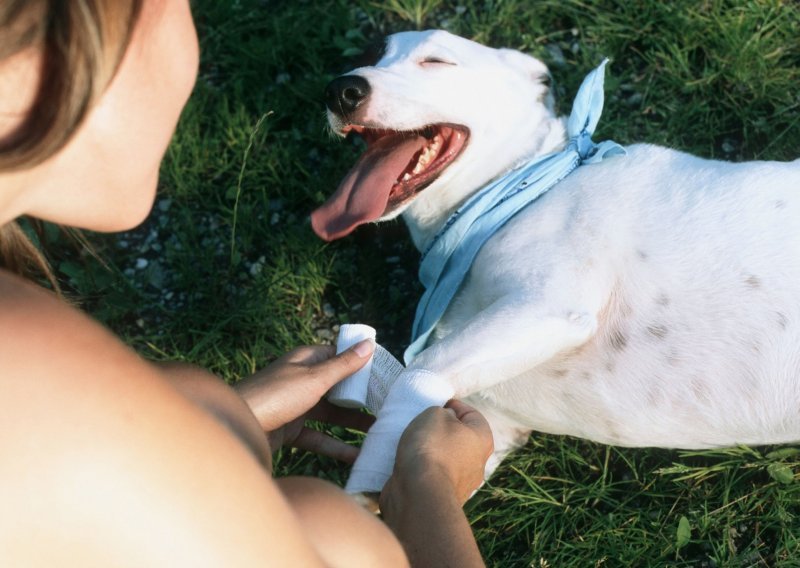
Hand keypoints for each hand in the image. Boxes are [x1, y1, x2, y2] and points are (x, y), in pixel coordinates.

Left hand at [235, 342, 374, 462]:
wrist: (238, 427)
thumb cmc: (273, 397)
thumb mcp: (314, 379)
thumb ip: (343, 365)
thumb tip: (369, 344)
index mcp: (305, 360)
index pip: (338, 356)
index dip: (361, 363)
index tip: (384, 373)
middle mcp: (301, 380)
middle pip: (337, 388)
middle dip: (360, 397)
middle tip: (387, 406)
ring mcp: (296, 406)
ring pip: (331, 414)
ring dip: (352, 423)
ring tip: (378, 432)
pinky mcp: (291, 430)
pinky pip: (319, 437)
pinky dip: (336, 446)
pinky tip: (356, 456)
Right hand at [382, 399, 492, 505]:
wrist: (419, 493)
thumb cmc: (431, 448)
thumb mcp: (435, 414)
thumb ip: (442, 412)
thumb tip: (444, 420)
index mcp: (482, 439)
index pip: (471, 414)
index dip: (453, 405)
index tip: (434, 404)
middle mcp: (477, 463)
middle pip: (458, 437)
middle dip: (440, 430)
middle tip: (421, 423)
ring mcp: (461, 484)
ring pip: (444, 458)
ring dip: (429, 451)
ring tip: (410, 443)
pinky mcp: (442, 497)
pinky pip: (432, 477)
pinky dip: (421, 470)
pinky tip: (406, 463)